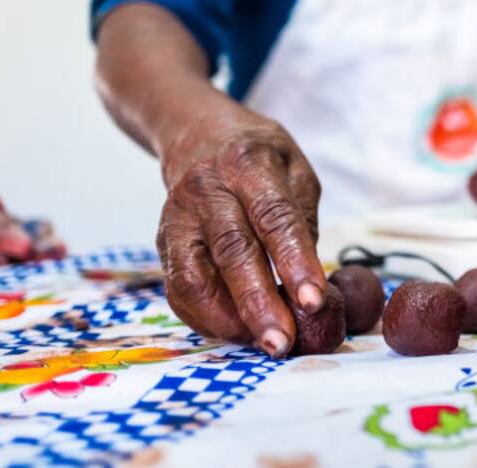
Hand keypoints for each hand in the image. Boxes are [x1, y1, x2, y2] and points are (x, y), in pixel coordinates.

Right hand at [155, 98, 325, 356]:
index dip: (294, 261)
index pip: (274, 216)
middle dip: (259, 303)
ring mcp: (178, 216)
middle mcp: (207, 189)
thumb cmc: (256, 156)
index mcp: (249, 163)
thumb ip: (302, 219)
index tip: (314, 301)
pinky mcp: (162, 241)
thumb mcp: (293, 167)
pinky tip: (234, 331)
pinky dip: (205, 317)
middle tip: (283, 343)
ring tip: (261, 343)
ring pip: (195, 276)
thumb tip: (311, 284)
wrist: (195, 132)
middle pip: (233, 251)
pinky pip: (178, 288)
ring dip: (228, 319)